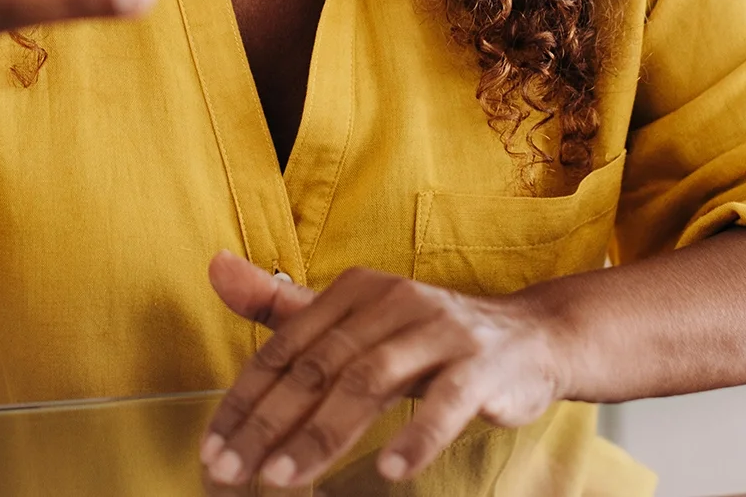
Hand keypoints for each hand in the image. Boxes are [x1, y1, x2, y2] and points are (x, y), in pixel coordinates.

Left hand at [199, 252, 566, 487]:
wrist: (531, 338)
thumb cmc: (428, 338)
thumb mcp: (356, 319)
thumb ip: (286, 308)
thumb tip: (215, 269)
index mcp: (356, 291)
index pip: (286, 348)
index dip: (246, 400)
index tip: (214, 450)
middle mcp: (394, 302)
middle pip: (318, 365)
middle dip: (269, 424)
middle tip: (233, 473)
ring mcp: (440, 331)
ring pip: (369, 381)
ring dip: (323, 435)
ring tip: (285, 479)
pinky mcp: (482, 365)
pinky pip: (446, 402)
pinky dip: (416, 436)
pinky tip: (388, 469)